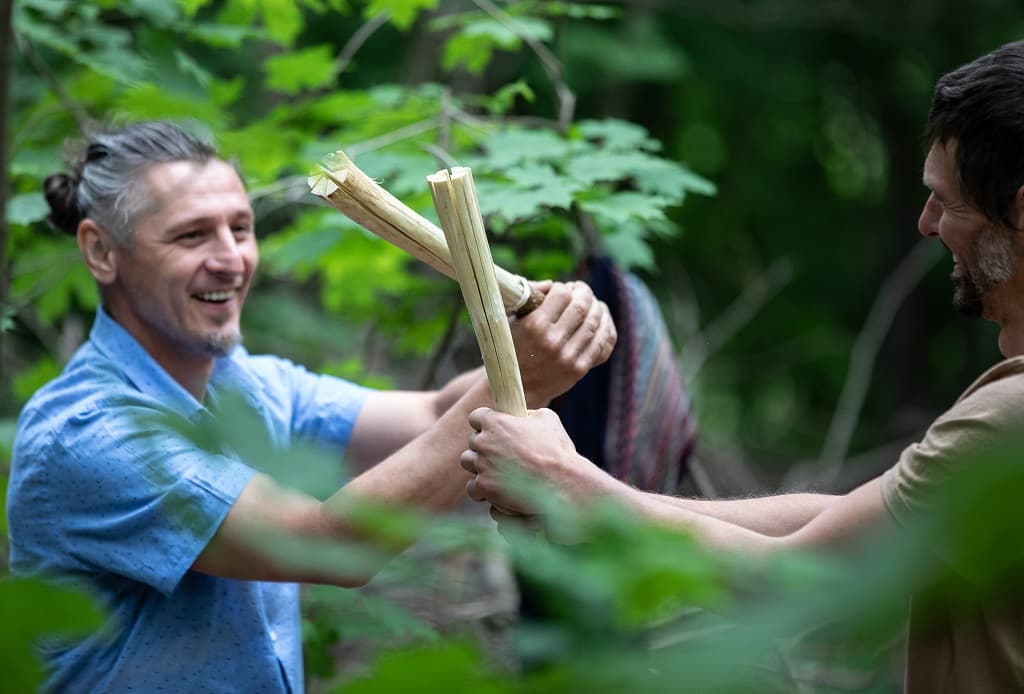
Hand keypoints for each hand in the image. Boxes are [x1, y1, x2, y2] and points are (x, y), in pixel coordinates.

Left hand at [460, 407, 611, 513]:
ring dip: (479, 466)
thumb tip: (523, 416)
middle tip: (499, 453)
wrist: (561, 484)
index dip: (485, 422)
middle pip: (472, 441)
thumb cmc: (557, 450)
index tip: (492, 428)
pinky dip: (482, 489)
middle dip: (484, 446)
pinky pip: (473, 488)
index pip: (476, 417)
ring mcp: (482, 466)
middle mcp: (484, 443)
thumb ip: (529, 414)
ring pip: (468, 463)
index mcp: (495, 422)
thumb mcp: (547, 419)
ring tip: (494, 471)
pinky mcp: (484, 488)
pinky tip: (494, 489)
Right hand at [510, 280, 615, 405]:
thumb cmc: (512, 348)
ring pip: (596, 322)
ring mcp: (568, 357)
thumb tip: (551, 284)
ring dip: (596, 307)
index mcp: (535, 326)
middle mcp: (553, 341)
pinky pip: (603, 343)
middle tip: (580, 291)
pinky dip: (606, 327)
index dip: (564, 287)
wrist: (516, 388)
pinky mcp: (579, 369)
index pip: (562, 294)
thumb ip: (528, 296)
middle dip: (584, 293)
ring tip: (591, 303)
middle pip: (582, 306)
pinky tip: (601, 319)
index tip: (561, 289)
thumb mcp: (510, 319)